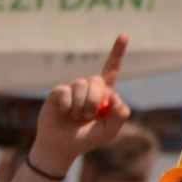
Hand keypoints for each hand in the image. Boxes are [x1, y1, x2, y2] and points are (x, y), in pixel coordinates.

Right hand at [30, 36, 130, 175]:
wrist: (61, 147)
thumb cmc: (87, 138)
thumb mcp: (111, 130)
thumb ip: (121, 114)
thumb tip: (113, 96)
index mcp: (104, 92)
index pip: (112, 68)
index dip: (118, 52)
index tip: (124, 35)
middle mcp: (88, 87)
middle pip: (97, 81)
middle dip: (94, 101)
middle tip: (87, 117)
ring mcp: (72, 88)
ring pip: (81, 86)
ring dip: (80, 106)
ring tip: (75, 117)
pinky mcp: (57, 93)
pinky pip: (65, 92)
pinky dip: (66, 106)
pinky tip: (63, 113)